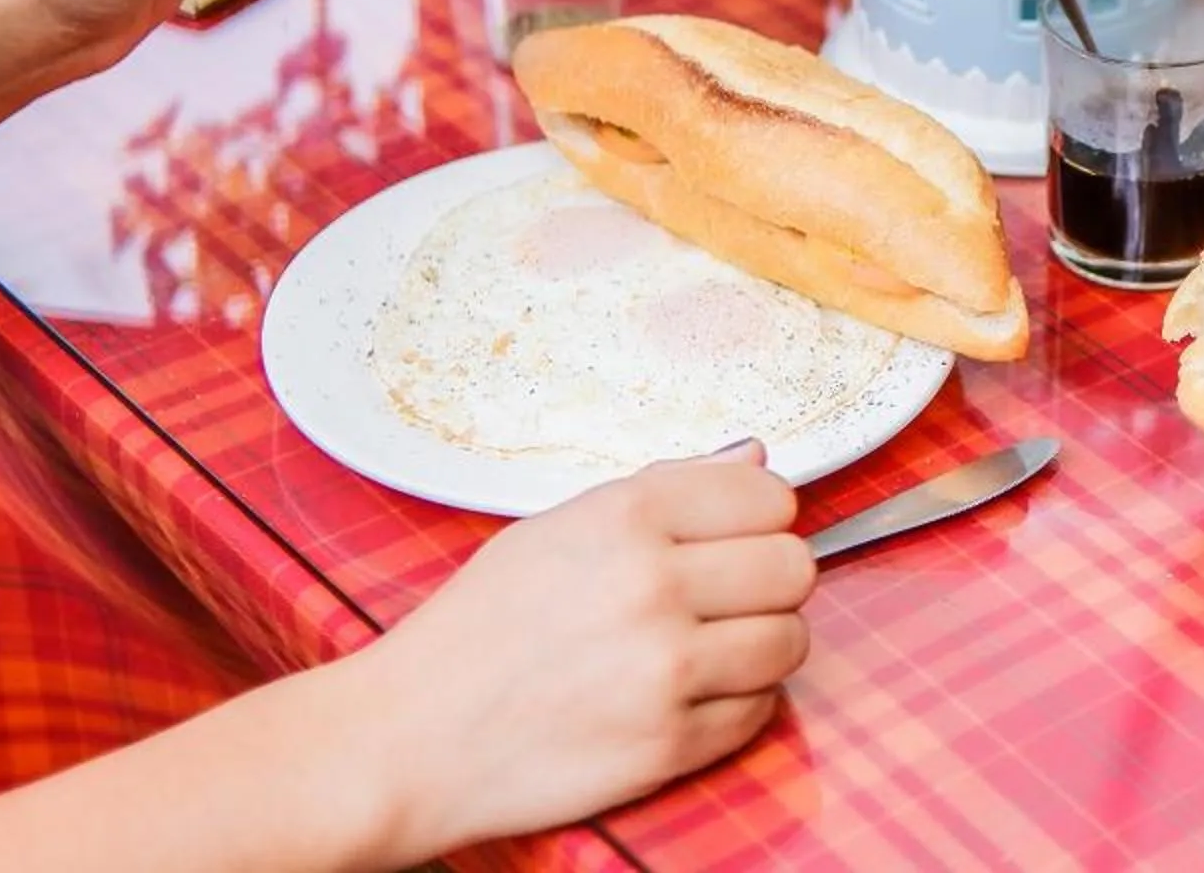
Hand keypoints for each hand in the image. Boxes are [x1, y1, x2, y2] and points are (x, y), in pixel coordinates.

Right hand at [337, 443, 815, 861]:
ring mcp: (664, 669)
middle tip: (727, 600)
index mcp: (626, 515)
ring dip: (760, 649)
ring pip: (790, 642)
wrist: (408, 738)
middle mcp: (652, 584)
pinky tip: (680, 698)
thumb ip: (665, 490)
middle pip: (796, 567)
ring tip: (705, 652)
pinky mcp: (668, 746)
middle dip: (770, 584)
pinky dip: (733, 708)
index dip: (759, 522)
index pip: (770, 498)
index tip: (735, 541)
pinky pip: (758, 713)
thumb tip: (756, 458)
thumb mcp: (557, 529)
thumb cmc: (477, 630)